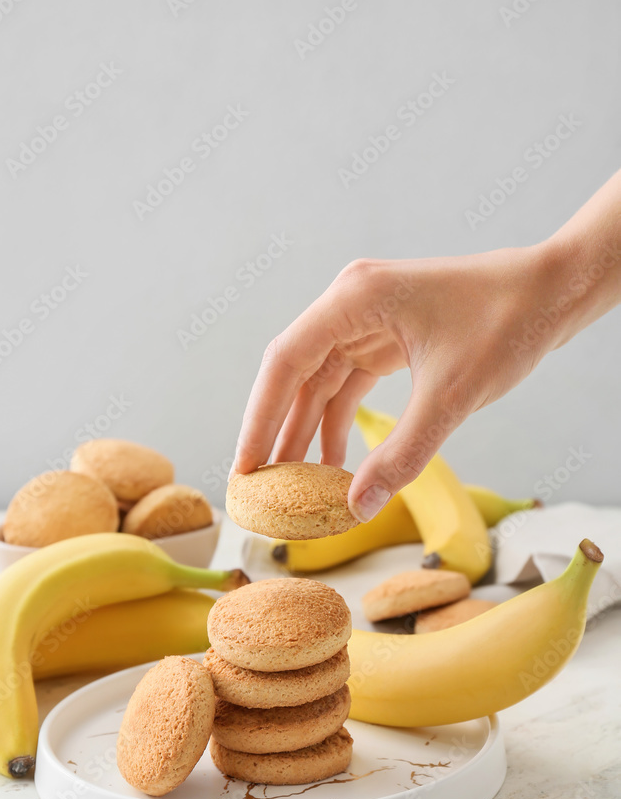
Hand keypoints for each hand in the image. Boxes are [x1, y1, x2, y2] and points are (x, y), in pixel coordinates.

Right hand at [234, 244, 561, 520]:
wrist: (554, 292)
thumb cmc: (509, 324)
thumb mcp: (452, 395)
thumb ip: (403, 454)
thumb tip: (358, 507)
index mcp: (355, 299)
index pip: (285, 363)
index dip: (258, 419)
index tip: (244, 468)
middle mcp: (351, 303)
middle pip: (294, 374)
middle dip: (277, 431)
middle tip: (259, 485)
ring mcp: (368, 318)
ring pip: (319, 382)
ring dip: (307, 431)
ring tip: (293, 485)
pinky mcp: (387, 334)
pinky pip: (348, 382)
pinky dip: (338, 420)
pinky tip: (333, 461)